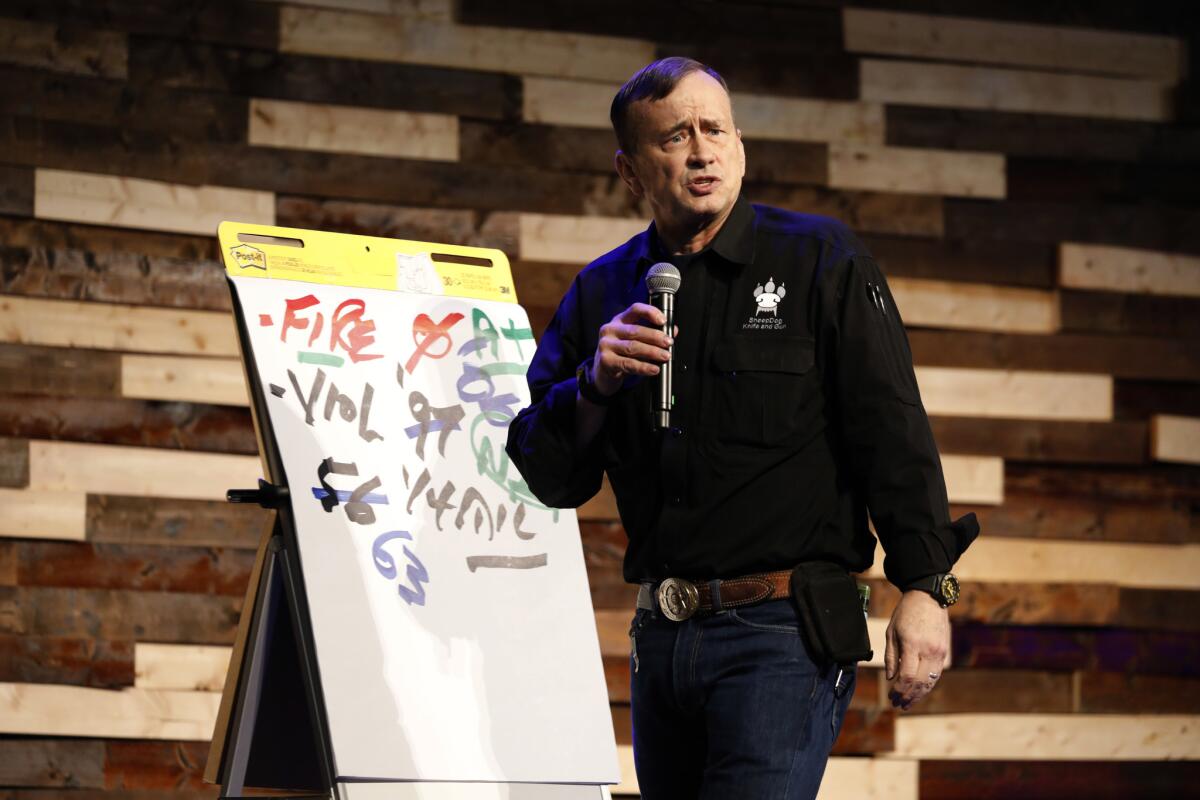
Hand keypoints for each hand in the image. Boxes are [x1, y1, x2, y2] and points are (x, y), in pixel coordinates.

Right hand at [591, 303, 673, 395]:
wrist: (603, 372)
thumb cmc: (621, 353)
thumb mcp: (635, 341)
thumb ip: (653, 335)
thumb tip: (673, 331)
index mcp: (619, 320)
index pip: (635, 309)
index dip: (650, 312)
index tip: (663, 321)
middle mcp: (610, 330)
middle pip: (635, 330)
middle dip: (655, 337)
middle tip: (668, 343)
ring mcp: (606, 345)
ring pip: (632, 347)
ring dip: (652, 352)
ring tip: (665, 356)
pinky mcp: (606, 361)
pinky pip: (628, 364)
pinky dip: (644, 367)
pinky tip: (654, 368)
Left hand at [885, 590, 949, 709]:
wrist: (929, 598)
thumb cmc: (906, 613)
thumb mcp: (891, 631)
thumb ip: (891, 656)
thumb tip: (891, 677)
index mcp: (912, 645)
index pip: (908, 676)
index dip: (899, 689)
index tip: (892, 696)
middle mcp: (929, 651)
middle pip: (921, 683)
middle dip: (909, 696)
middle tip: (899, 704)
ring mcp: (939, 652)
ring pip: (931, 681)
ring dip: (919, 695)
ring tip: (908, 703)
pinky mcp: (945, 652)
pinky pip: (936, 674)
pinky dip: (928, 685)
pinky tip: (919, 691)